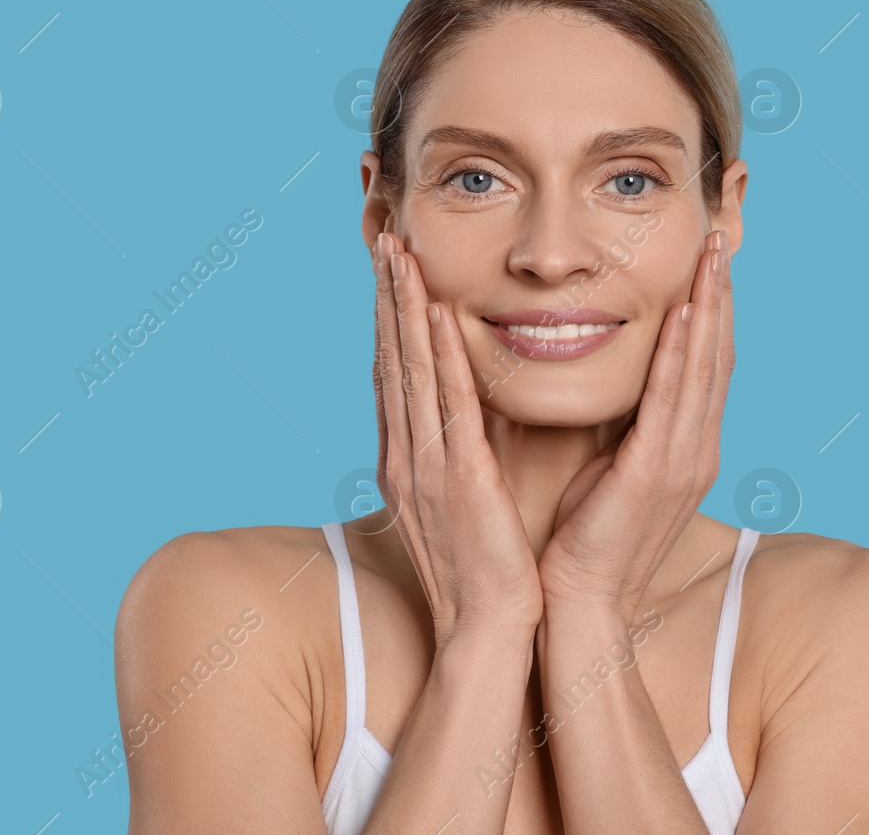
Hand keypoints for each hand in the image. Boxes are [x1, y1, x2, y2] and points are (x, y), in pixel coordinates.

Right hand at [371, 231, 542, 648]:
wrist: (485, 629)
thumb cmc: (481, 572)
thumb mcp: (456, 504)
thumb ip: (450, 459)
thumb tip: (457, 423)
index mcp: (405, 461)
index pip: (392, 376)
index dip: (387, 320)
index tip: (388, 272)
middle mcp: (405, 455)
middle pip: (390, 360)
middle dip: (386, 297)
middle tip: (383, 239)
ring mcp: (425, 464)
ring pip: (410, 369)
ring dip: (402, 307)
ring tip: (398, 254)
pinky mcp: (458, 476)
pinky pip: (448, 402)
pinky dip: (438, 354)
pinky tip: (435, 312)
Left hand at [536, 229, 734, 623]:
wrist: (580, 604)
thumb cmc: (584, 539)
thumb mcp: (612, 467)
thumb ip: (626, 425)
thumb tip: (618, 383)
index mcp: (686, 448)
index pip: (706, 364)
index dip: (711, 311)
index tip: (707, 263)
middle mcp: (697, 448)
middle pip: (717, 355)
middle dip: (719, 294)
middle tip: (719, 238)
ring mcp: (684, 461)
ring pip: (705, 367)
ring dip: (709, 307)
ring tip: (710, 256)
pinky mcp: (658, 472)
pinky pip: (673, 399)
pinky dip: (682, 351)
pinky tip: (685, 313)